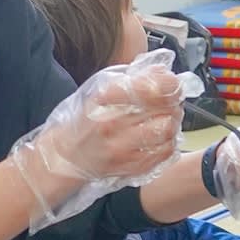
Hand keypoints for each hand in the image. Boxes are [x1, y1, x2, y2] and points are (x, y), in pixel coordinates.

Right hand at [9, 48, 187, 229]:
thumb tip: (164, 72)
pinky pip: (164, 153)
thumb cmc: (85, 119)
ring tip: (165, 119)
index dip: (169, 84)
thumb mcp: (100, 89)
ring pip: (167, 132)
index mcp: (103, 99)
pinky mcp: (130, 168)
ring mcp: (121, 149)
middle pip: (164, 110)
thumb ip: (132, 79)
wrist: (65, 156)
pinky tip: (159, 137)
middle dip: (173, 104)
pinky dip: (169, 142)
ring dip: (173, 123)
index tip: (171, 83)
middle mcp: (111, 124)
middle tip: (170, 102)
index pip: (149, 88)